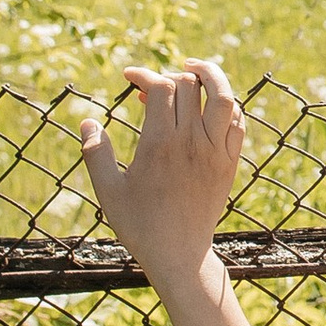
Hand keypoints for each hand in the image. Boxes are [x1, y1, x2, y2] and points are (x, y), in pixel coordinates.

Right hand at [79, 63, 244, 282]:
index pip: (160, 88)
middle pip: (189, 86)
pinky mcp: (230, 162)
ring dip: (210, 76)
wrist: (179, 255)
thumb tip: (88, 122)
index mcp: (159, 145)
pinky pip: (237, 121)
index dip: (144, 74)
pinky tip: (209, 105)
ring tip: (192, 70)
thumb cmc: (139, 225)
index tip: (128, 76)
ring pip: (223, 96)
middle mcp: (192, 142)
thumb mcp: (108, 190)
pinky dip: (226, 104)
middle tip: (152, 87)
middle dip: (168, 75)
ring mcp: (216, 151)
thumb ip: (95, 154)